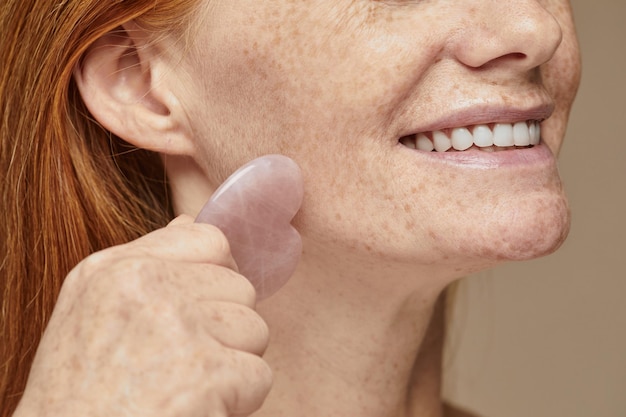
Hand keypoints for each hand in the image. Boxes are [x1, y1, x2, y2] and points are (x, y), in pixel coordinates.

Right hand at [14, 216, 271, 416]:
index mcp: (115, 269)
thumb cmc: (80, 394)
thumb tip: (191, 222)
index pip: (209, 240)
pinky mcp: (205, 371)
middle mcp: (144, 287)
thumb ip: (145, 262)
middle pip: (239, 288)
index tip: (202, 312)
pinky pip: (258, 374)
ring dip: (233, 365)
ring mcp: (176, 326)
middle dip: (224, 329)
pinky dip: (238, 401)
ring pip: (255, 328)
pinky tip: (197, 409)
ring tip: (187, 386)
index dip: (217, 278)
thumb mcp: (90, 311)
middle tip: (183, 363)